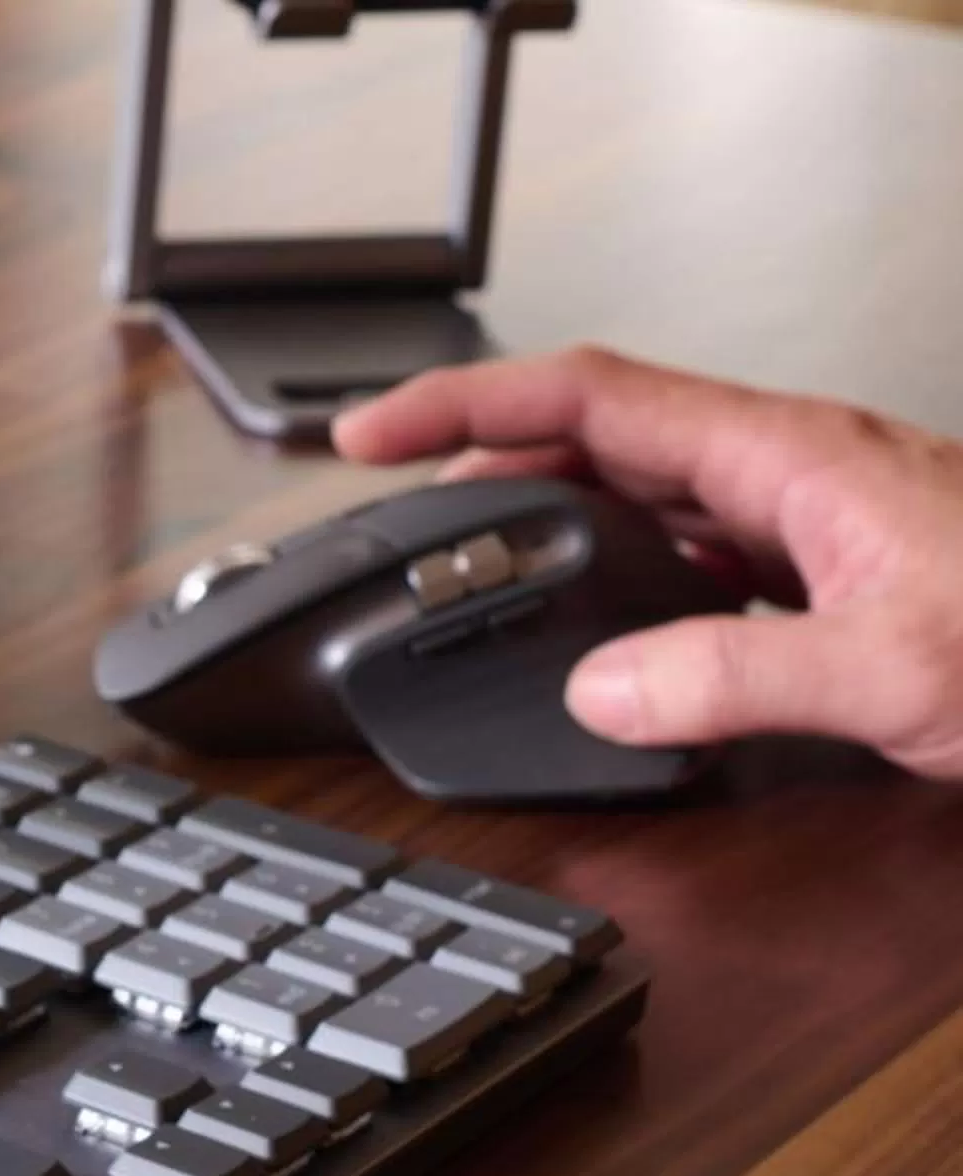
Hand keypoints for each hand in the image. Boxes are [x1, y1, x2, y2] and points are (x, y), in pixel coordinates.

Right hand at [334, 347, 962, 777]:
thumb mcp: (892, 673)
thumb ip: (733, 682)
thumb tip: (601, 689)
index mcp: (791, 461)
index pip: (592, 398)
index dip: (467, 404)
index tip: (372, 432)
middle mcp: (795, 475)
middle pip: (600, 434)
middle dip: (480, 459)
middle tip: (392, 510)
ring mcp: (814, 521)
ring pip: (645, 495)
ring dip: (547, 520)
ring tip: (468, 567)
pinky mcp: (831, 573)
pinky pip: (695, 555)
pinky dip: (618, 577)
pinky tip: (602, 628)